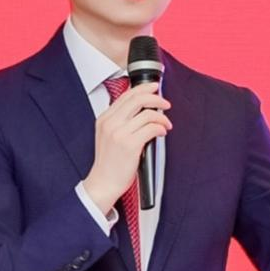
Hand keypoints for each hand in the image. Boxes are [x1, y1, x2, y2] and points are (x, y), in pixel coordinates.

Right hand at [82, 82, 171, 215]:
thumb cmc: (109, 162)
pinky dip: (161, 128)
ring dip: (162, 117)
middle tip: (166, 103)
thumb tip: (142, 109)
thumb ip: (120, 121)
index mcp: (104, 118)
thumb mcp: (108, 136)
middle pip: (137, 99)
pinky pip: (151, 128)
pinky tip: (162, 133)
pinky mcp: (129, 144)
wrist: (103, 182)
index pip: (126, 95)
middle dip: (156, 98)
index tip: (155, 88)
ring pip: (147, 113)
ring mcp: (119, 133)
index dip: (143, 88)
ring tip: (166, 124)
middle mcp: (110, 123)